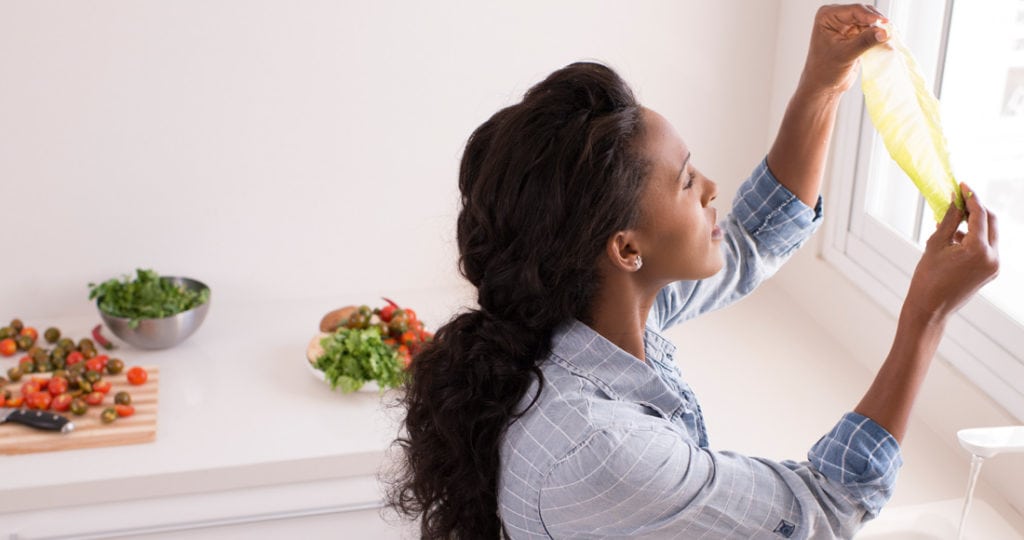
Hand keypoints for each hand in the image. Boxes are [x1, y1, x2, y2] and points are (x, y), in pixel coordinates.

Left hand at [799, 4, 889, 96]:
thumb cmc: (824, 70)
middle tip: (889, 31)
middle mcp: (837, 17)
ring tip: (889, 37)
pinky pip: (871, 31)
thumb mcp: (845, 54)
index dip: (870, 16)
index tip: (884, 23)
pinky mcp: (855, 35)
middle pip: (864, 12)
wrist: (823, 85)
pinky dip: (879, 36)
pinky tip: (886, 41)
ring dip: (880, 29)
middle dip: (877, 22)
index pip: (854, 10)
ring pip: (870, 21)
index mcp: (827, 16)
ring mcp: (847, 25)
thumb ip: (864, 41)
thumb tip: (883, 32)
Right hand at [905, 183, 999, 319]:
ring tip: (954, 219)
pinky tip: (957, 236)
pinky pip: (987, 247)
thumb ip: (950, 219)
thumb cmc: (928, 278)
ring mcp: (994, 266)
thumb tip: (956, 200)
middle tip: (961, 198)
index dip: (971, 197)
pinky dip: (976, 237)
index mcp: (979, 250)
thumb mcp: (936, 244)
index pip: (980, 214)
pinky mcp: (991, 271)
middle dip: (977, 208)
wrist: (930, 308)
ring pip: (991, 234)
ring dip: (976, 222)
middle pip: (992, 221)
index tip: (962, 185)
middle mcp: (993, 257)